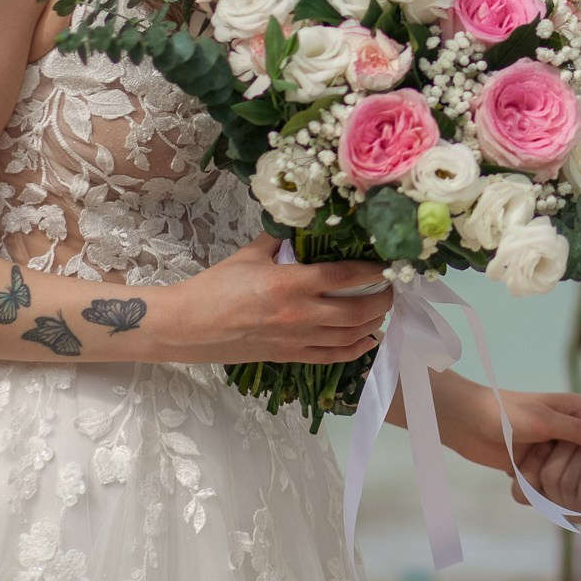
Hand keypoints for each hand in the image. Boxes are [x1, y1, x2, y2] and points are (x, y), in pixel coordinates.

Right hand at [163, 233, 392, 364]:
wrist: (189, 327)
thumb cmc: (216, 287)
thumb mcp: (249, 254)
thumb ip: (278, 239)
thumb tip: (299, 224)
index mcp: (291, 283)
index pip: (345, 277)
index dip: (372, 271)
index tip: (387, 264)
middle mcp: (300, 314)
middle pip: (357, 311)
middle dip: (382, 300)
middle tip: (391, 287)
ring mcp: (296, 340)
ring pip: (349, 337)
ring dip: (373, 324)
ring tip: (381, 310)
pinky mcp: (289, 357)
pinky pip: (331, 357)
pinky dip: (354, 350)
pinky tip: (367, 341)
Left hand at [433, 379, 580, 481]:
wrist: (464, 421)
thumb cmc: (504, 413)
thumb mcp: (545, 421)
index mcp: (577, 411)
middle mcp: (569, 430)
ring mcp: (552, 449)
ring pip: (572, 477)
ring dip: (560, 487)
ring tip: (545, 488)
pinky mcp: (535, 465)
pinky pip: (548, 486)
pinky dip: (539, 491)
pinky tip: (525, 485)